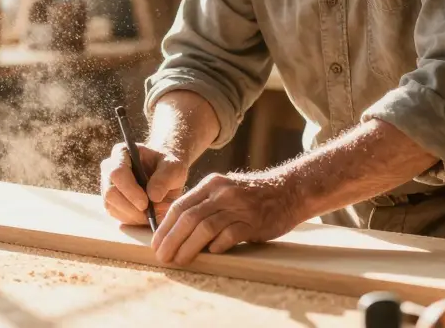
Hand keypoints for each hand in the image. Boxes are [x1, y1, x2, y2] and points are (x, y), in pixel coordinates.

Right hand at [101, 142, 186, 225]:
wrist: (166, 173)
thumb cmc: (168, 166)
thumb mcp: (174, 167)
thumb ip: (165, 178)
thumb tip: (153, 197)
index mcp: (122, 153)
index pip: (117, 172)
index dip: (130, 190)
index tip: (146, 203)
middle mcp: (109, 168)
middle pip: (110, 192)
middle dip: (130, 207)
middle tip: (150, 215)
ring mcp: (107, 185)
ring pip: (111, 206)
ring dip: (132, 216)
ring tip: (152, 215)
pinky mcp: (111, 201)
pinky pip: (116, 215)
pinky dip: (131, 220)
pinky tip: (146, 217)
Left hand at [151, 172, 303, 265]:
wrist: (288, 191)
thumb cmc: (251, 197)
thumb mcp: (224, 192)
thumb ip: (203, 205)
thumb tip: (174, 231)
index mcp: (211, 184)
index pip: (180, 206)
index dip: (164, 227)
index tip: (156, 244)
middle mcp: (222, 193)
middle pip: (189, 217)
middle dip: (171, 239)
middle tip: (162, 256)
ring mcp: (239, 207)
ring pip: (205, 227)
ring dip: (188, 247)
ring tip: (179, 260)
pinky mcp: (253, 222)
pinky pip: (229, 235)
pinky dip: (217, 246)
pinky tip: (210, 254)